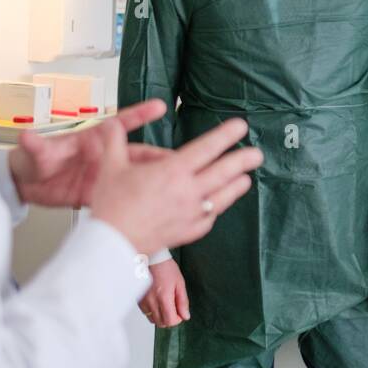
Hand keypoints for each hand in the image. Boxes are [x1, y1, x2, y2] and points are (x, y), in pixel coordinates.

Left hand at [8, 99, 169, 208]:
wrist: (26, 186)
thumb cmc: (33, 161)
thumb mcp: (36, 153)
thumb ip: (36, 145)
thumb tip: (26, 136)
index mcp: (92, 139)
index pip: (120, 124)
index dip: (140, 114)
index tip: (159, 106)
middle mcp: (104, 156)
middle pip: (138, 154)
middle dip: (159, 157)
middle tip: (181, 160)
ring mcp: (106, 175)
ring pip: (137, 176)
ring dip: (155, 179)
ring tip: (177, 184)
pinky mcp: (103, 192)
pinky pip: (126, 195)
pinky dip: (141, 199)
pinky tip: (155, 205)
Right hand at [89, 115, 262, 255]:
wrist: (111, 244)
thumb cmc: (110, 206)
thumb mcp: (110, 167)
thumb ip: (114, 140)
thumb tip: (112, 123)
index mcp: (172, 171)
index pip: (207, 148)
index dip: (226, 135)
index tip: (240, 126)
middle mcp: (187, 191)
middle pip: (224, 172)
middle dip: (243, 160)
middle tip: (258, 154)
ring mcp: (191, 213)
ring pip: (222, 197)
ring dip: (237, 186)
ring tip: (247, 178)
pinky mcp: (188, 232)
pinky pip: (210, 217)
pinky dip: (217, 208)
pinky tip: (218, 204)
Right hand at [140, 259, 189, 327]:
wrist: (152, 260)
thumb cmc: (166, 269)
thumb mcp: (180, 284)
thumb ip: (183, 302)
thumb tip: (185, 315)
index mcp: (163, 297)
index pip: (170, 321)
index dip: (177, 319)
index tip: (180, 313)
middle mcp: (151, 302)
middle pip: (161, 323)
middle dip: (170, 319)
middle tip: (174, 309)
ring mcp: (143, 302)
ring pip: (153, 320)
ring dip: (161, 316)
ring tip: (165, 305)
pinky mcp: (139, 301)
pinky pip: (146, 313)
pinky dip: (153, 311)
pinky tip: (157, 302)